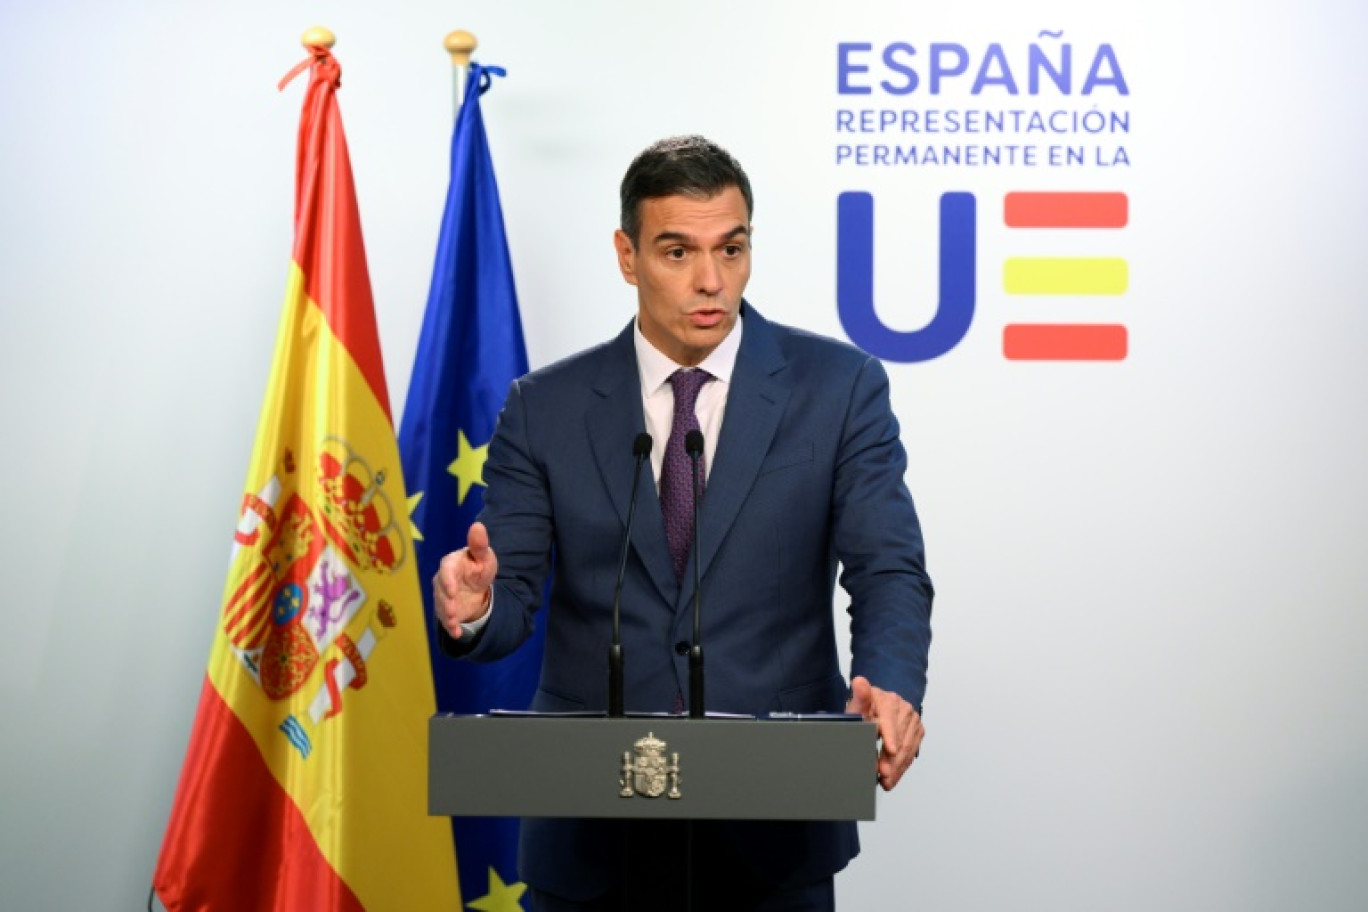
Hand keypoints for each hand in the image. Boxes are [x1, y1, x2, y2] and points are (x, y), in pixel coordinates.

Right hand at [433, 522, 497, 638]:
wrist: (478, 585)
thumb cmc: (479, 565)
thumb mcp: (484, 556)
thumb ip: (479, 544)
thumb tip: (477, 525)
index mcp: (451, 563)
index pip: (446, 569)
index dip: (447, 580)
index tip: (452, 590)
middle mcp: (443, 579)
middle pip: (441, 591)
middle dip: (446, 602)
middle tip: (453, 612)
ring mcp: (442, 595)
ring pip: (441, 606)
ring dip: (447, 616)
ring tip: (455, 624)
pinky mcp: (446, 609)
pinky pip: (445, 618)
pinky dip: (450, 627)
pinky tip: (456, 633)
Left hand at [845, 675, 923, 790]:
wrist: (876, 708)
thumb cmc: (864, 710)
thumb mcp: (856, 706)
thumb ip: (858, 698)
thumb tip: (859, 682)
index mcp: (886, 700)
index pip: (889, 720)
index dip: (890, 736)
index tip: (890, 750)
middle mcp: (903, 707)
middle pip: (900, 738)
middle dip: (892, 760)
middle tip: (884, 777)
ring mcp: (913, 718)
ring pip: (908, 747)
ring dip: (898, 767)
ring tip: (887, 782)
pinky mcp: (918, 729)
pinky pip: (913, 750)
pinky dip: (903, 765)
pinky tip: (894, 775)